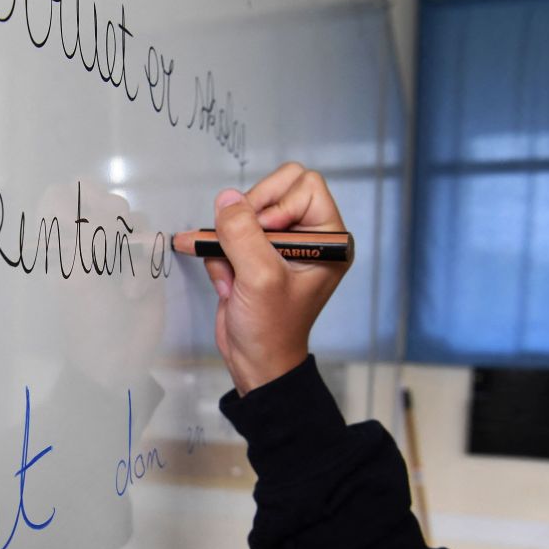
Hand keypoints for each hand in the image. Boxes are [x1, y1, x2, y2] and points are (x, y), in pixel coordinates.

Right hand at [203, 163, 350, 394]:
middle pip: (274, 189)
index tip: (264, 238)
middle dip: (249, 217)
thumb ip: (243, 234)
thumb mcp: (260, 278)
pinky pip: (227, 233)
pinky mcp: (252, 254)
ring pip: (244, 211)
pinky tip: (229, 285)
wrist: (255, 362)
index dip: (278, 205)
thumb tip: (227, 200)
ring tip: (235, 276)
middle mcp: (307, 235)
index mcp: (328, 237)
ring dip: (229, 242)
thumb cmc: (273, 330)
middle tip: (241, 247)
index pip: (305, 185)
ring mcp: (277, 244)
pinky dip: (219, 256)